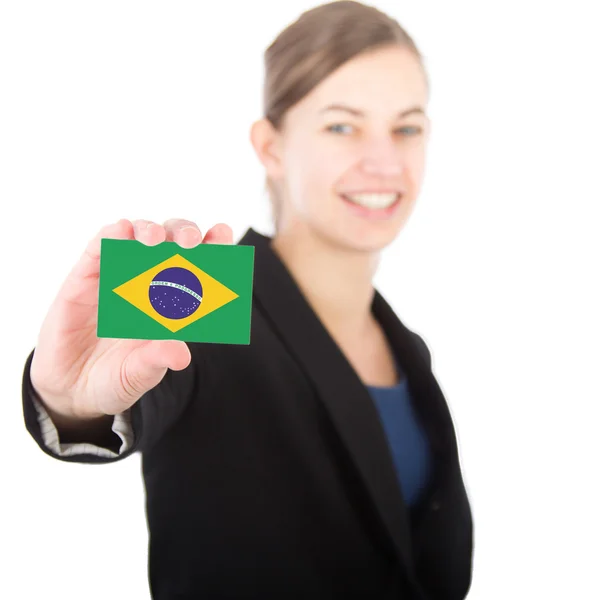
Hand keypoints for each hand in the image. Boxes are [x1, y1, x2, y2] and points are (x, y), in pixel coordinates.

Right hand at [29, 218, 232, 422]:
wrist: (71, 389)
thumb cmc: (115, 378)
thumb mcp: (138, 374)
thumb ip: (157, 361)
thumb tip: (181, 356)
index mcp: (174, 303)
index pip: (199, 268)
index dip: (213, 248)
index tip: (223, 234)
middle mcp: (149, 283)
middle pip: (172, 243)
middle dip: (184, 234)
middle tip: (190, 242)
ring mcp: (118, 276)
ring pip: (138, 236)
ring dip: (150, 231)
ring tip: (156, 240)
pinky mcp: (86, 277)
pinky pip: (99, 247)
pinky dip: (111, 235)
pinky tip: (121, 230)